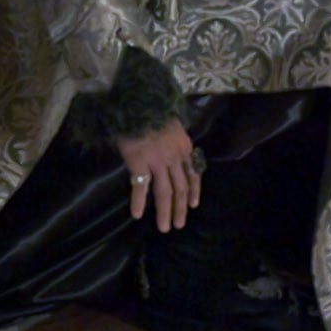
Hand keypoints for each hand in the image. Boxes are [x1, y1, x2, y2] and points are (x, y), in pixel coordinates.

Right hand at [115, 118, 200, 232]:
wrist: (137, 103)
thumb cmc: (152, 111)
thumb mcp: (172, 125)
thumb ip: (174, 142)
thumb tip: (173, 154)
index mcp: (184, 148)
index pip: (193, 174)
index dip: (194, 192)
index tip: (194, 206)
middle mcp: (174, 158)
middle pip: (180, 188)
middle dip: (180, 209)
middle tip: (178, 225)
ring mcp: (157, 162)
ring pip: (164, 193)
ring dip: (164, 212)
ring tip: (164, 227)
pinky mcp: (139, 164)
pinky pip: (140, 187)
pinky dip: (138, 202)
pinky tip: (137, 214)